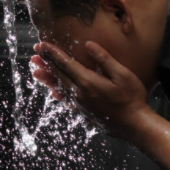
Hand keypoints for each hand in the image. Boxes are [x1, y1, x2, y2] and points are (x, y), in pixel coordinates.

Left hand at [31, 41, 149, 137]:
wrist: (135, 125)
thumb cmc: (132, 98)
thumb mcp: (122, 74)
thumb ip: (104, 59)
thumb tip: (88, 44)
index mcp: (87, 81)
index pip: (65, 63)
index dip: (52, 53)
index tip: (42, 44)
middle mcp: (79, 93)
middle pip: (58, 74)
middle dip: (45, 62)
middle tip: (35, 53)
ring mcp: (79, 104)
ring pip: (59, 87)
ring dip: (46, 78)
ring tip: (35, 71)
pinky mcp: (83, 112)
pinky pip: (66, 100)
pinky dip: (57, 93)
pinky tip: (53, 91)